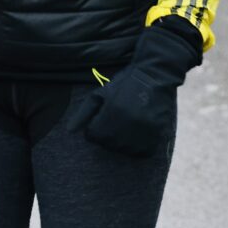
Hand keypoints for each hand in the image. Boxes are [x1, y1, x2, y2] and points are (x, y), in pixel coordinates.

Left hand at [67, 17, 201, 156]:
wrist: (155, 76)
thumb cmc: (125, 83)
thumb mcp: (101, 93)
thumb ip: (84, 113)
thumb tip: (69, 131)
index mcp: (111, 113)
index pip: (93, 136)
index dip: (94, 128)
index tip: (102, 118)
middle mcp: (127, 124)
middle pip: (108, 144)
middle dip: (107, 135)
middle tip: (116, 120)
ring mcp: (143, 130)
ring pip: (125, 150)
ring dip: (123, 142)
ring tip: (127, 126)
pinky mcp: (157, 134)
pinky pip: (143, 152)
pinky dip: (139, 147)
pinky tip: (138, 134)